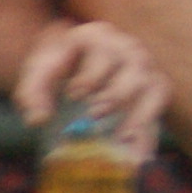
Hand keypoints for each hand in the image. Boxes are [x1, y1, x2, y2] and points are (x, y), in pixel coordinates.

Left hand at [9, 19, 167, 157]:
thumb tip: (38, 120)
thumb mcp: (38, 71)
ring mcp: (145, 68)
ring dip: (142, 112)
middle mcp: (126, 48)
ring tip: (123, 137)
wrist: (75, 61)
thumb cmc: (57, 64)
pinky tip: (139, 156)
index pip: (100, 50)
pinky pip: (159, 112)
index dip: (90, 74)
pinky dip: (151, 133)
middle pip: (135, 64)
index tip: (74, 95)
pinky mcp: (153, 90)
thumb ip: (32, 92)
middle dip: (117, 91)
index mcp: (97, 36)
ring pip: (156, 85)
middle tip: (96, 114)